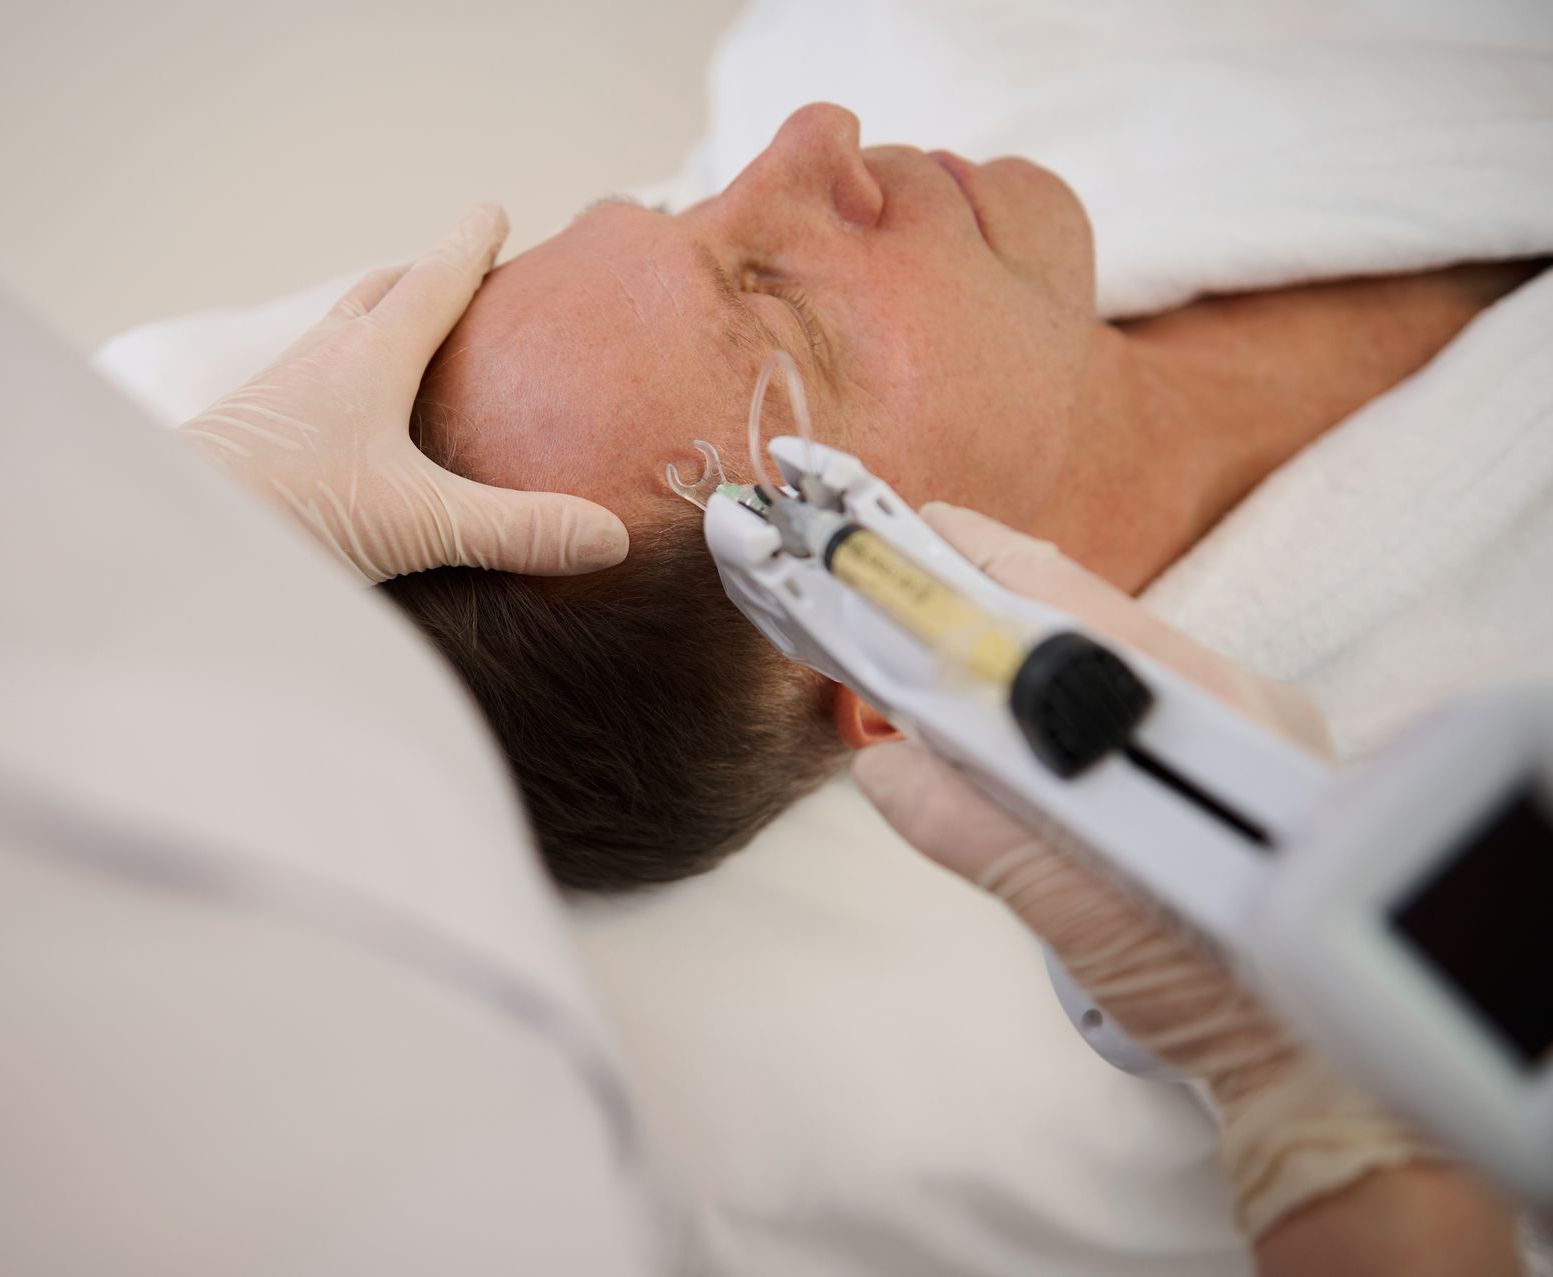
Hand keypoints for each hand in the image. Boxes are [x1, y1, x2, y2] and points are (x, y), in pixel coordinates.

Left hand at [178, 204, 628, 583]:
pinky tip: (347, 425)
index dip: (469, 245)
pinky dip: (342, 379)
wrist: (176, 539)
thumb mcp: (425, 522)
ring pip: (335, 337)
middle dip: (417, 277)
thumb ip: (521, 529)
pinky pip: (309, 384)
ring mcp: (279, 396)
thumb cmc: (295, 511)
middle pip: (375, 297)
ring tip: (400, 342)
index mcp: (370, 356)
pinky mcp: (252, 436)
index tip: (492, 211)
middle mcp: (320, 361)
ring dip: (373, 325)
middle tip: (450, 271)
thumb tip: (611, 538)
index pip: (433, 282)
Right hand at [852, 504, 1447, 1243]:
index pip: (1066, 605)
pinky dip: (1057, 686)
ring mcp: (1246, 718)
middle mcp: (1234, 696)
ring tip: (932, 648)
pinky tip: (1008, 711)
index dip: (973, 567)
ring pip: (1106, 650)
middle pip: (1084, 613)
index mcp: (1204, 716)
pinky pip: (1131, 690)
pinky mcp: (1244, 748)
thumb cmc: (1211, 1000)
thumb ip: (983, 836)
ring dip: (1014, 643)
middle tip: (893, 595)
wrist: (1309, 1059)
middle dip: (981, 596)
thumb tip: (886, 768)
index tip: (896, 547)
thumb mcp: (1083, 921)